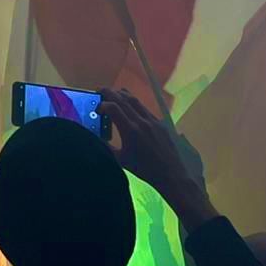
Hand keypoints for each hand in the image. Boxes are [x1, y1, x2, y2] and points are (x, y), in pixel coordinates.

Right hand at [99, 89, 215, 230]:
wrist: (171, 174)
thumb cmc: (144, 169)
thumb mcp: (121, 159)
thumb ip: (106, 146)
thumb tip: (94, 136)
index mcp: (130, 130)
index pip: (112, 107)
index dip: (102, 105)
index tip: (98, 110)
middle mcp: (141, 121)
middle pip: (122, 98)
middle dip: (109, 93)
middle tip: (100, 92)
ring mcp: (152, 121)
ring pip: (135, 100)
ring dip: (122, 95)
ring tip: (114, 94)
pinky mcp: (161, 123)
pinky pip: (145, 108)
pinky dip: (134, 104)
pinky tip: (131, 109)